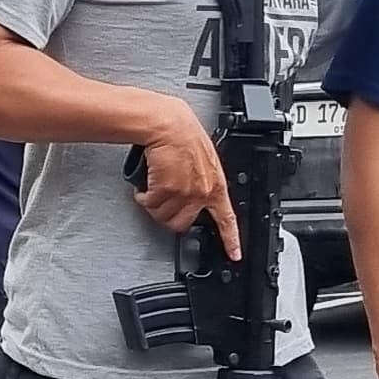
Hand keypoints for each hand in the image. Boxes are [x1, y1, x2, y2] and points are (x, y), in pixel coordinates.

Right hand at [133, 106, 238, 257]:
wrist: (168, 124)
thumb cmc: (183, 134)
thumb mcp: (204, 160)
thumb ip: (203, 182)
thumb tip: (193, 195)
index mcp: (216, 185)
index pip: (228, 219)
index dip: (231, 240)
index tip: (235, 255)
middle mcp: (202, 193)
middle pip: (182, 225)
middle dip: (169, 216)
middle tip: (163, 202)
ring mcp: (184, 193)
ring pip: (163, 216)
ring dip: (154, 205)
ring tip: (154, 187)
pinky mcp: (166, 189)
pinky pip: (149, 204)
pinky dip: (144, 196)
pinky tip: (146, 184)